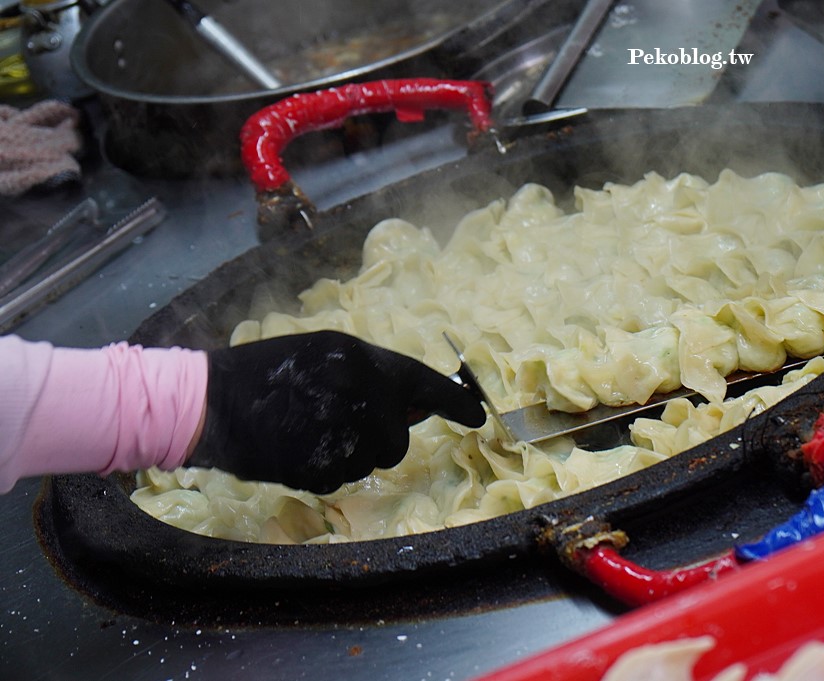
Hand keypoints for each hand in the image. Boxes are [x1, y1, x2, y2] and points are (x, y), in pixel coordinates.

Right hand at [187, 331, 485, 493]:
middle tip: (341, 425)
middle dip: (379, 439)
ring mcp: (338, 431)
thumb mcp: (323, 356)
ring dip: (350, 455)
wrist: (209, 399)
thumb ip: (370, 377)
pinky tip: (295, 447)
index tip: (477, 416)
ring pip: (371, 461)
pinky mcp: (317, 465)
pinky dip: (324, 470)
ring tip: (309, 431)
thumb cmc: (268, 373)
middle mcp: (355, 392)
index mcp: (358, 357)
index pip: (420, 381)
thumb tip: (416, 405)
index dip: (452, 401)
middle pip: (396, 438)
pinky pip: (341, 478)